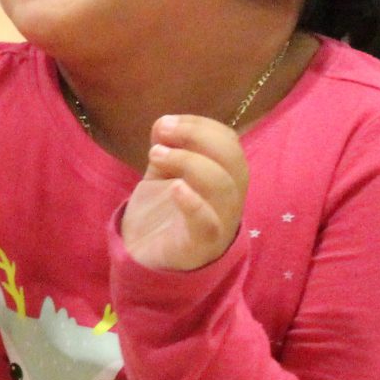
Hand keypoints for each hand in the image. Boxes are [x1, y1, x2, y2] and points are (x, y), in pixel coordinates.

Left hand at [121, 115, 248, 272]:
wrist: (145, 257)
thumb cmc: (162, 213)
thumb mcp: (163, 174)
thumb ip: (166, 150)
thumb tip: (164, 123)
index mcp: (225, 177)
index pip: (229, 143)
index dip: (201, 126)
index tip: (168, 121)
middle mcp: (230, 198)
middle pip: (233, 161)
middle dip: (198, 137)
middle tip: (163, 131)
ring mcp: (220, 223)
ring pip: (223, 187)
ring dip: (188, 161)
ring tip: (155, 155)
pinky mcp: (201, 246)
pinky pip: (208, 224)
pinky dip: (194, 203)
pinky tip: (175, 188)